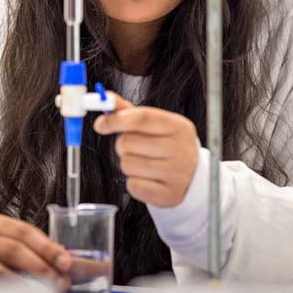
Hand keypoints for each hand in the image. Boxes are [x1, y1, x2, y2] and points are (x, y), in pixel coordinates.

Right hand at [0, 214, 71, 290]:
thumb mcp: (12, 245)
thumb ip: (42, 254)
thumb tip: (79, 266)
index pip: (25, 232)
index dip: (47, 247)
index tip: (65, 263)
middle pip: (10, 248)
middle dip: (37, 266)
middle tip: (56, 282)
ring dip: (8, 279)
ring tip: (28, 292)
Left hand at [93, 93, 198, 207]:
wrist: (192, 177)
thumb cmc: (168, 146)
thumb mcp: (156, 125)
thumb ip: (130, 112)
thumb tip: (107, 98)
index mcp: (178, 126)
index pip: (142, 118)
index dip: (116, 120)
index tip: (100, 124)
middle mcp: (181, 148)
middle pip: (129, 142)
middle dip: (123, 145)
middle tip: (134, 148)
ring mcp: (177, 173)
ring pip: (128, 164)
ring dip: (128, 164)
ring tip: (143, 163)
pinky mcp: (169, 194)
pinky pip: (133, 186)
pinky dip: (134, 183)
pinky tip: (148, 179)